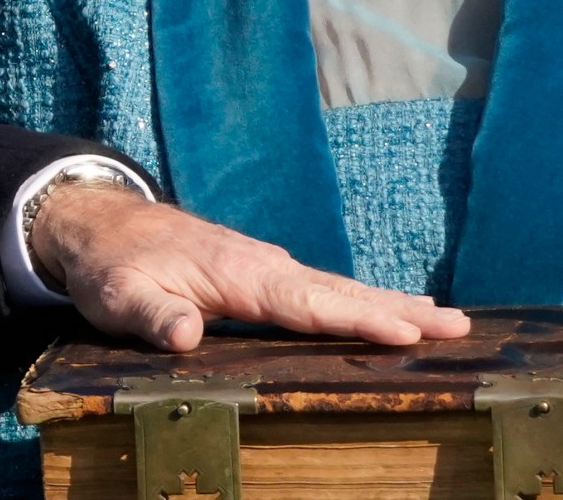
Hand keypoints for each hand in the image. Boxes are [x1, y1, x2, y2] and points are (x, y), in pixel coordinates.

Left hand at [29, 182, 468, 350]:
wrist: (102, 225)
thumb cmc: (112, 265)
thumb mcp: (119, 297)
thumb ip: (152, 316)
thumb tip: (185, 337)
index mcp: (238, 274)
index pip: (308, 303)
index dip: (358, 319)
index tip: (409, 331)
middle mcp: (263, 266)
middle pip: (340, 293)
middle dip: (400, 310)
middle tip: (459, 326)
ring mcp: (266, 268)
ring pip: (338, 289)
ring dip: (391, 304)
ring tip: (447, 320)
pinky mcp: (263, 276)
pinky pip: (322, 291)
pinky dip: (361, 301)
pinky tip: (389, 313)